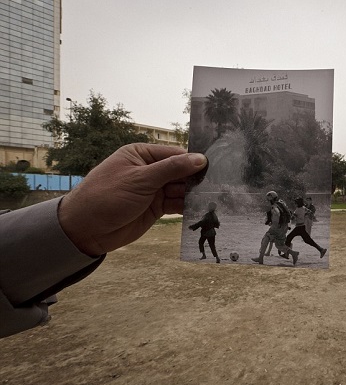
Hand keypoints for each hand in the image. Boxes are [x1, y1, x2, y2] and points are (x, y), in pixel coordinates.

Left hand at [58, 144, 207, 256]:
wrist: (85, 230)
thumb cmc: (106, 197)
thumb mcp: (140, 179)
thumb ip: (171, 169)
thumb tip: (199, 159)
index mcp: (141, 154)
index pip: (174, 154)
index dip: (193, 161)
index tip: (214, 167)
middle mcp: (149, 170)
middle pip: (180, 172)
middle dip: (196, 179)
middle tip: (220, 184)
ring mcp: (153, 190)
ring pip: (180, 189)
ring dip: (194, 194)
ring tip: (214, 197)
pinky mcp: (156, 208)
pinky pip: (177, 204)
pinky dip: (188, 206)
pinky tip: (201, 208)